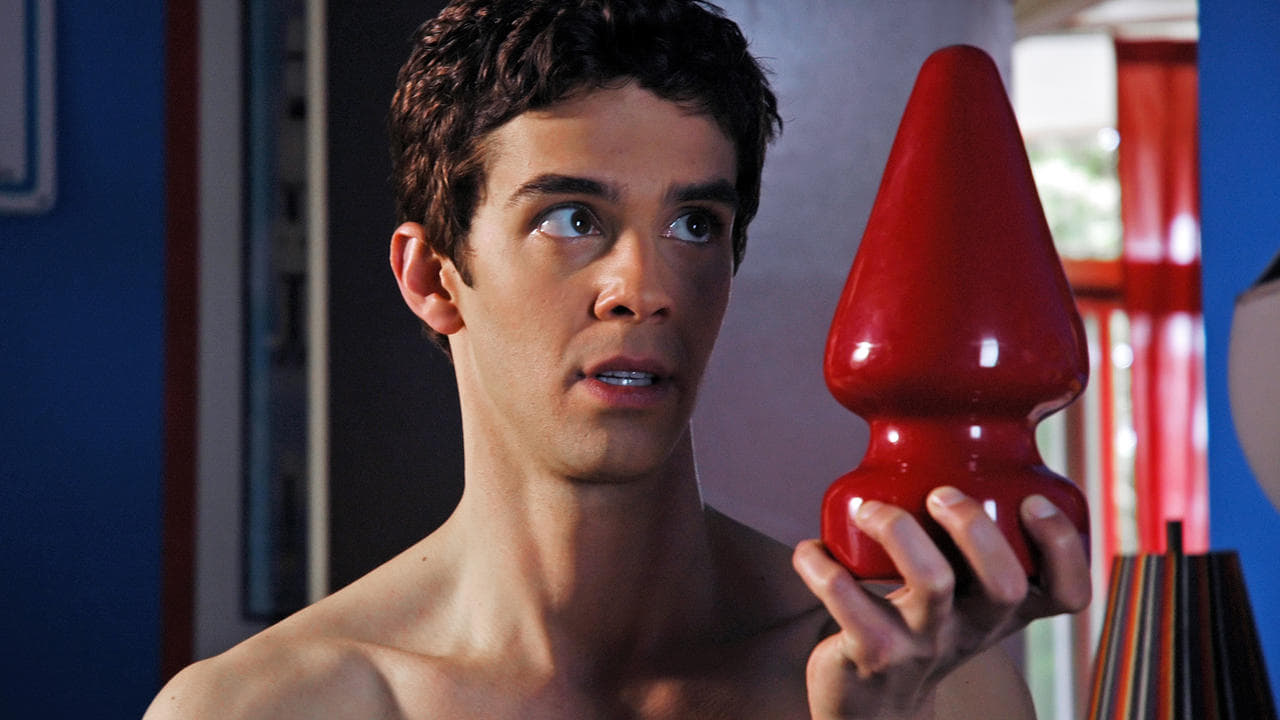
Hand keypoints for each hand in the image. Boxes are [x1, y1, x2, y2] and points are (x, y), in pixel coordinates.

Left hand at [791, 487, 1089, 718]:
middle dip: (976, 527)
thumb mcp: (958, 600)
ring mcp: (924, 644)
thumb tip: (943, 449)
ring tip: (867, 508)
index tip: (1034, 502)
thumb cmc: (918, 631)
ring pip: (932, 583)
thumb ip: (964, 546)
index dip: (1064, 548)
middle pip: (1004, 584)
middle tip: (941, 493)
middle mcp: (972, 629)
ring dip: (897, 529)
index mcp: (1001, 611)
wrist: (872, 708)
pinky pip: (847, 600)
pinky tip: (811, 550)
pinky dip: (821, 565)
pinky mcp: (872, 652)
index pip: (1066, 593)